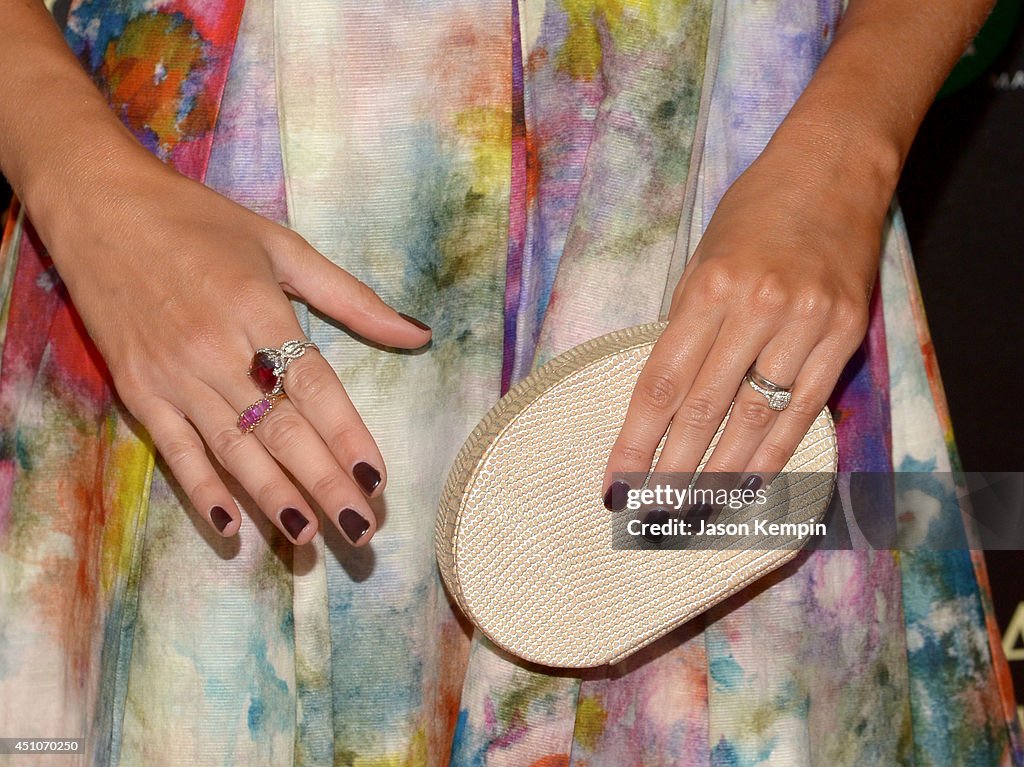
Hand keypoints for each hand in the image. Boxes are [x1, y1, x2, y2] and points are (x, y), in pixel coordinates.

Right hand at [39, 154, 429, 544]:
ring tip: (311, 538)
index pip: (315, 388)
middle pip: (281, 429)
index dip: (348, 437)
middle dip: (324, 483)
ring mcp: (174, 375)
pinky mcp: (138, 391)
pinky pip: (176, 451)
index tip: (378, 480)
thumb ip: (351, 297)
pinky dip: (203, 490)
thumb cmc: (199, 222)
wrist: (98, 205)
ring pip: (234, 449)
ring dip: (274, 498)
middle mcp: (216, 349)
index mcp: (259, 309)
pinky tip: (231, 527)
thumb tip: (418, 334)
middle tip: (360, 530)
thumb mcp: (282, 246)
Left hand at [602, 138, 882, 509]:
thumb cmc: (755, 213)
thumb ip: (688, 326)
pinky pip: (804, 409)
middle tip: (650, 516)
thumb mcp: (702, 258)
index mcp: (707, 287)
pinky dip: (776, 452)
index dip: (635, 442)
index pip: (662, 385)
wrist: (834, 169)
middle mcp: (757, 308)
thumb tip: (668, 399)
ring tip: (695, 514)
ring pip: (756, 419)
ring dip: (722, 475)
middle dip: (672, 471)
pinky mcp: (844, 333)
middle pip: (705, 411)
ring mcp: (806, 323)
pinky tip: (751, 484)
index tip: (615, 483)